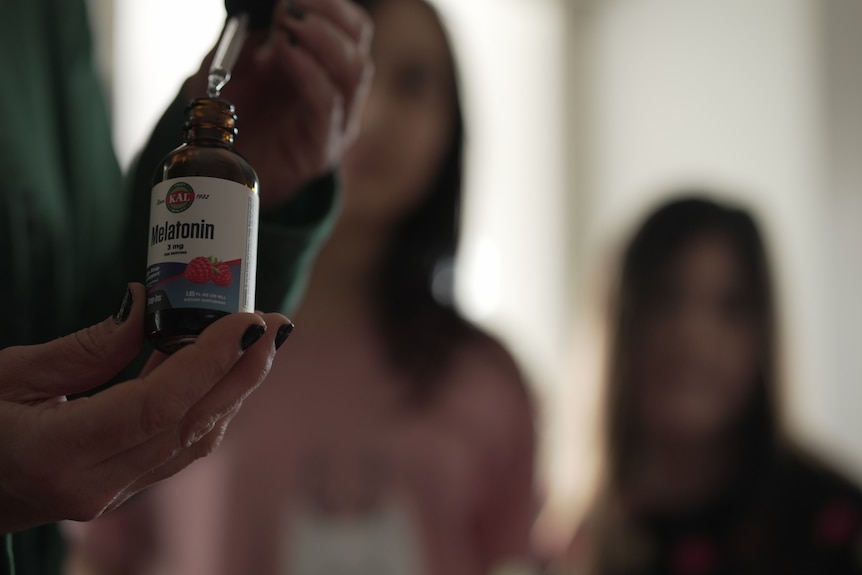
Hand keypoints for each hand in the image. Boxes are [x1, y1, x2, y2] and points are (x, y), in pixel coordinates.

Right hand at [0, 284, 292, 532]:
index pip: (157, 406)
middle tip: (276, 323)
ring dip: (235, 387)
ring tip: (261, 339)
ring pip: (195, 440)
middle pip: (193, 426)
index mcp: (57, 454)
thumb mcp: (10, 374)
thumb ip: (86, 347)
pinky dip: (209, 403)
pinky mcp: (123, 489)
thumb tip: (147, 303)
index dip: (210, 361)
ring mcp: (113, 495)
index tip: (248, 320)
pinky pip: (180, 446)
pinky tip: (222, 366)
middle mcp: (94, 485)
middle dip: (244, 371)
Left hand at [188, 0, 374, 212]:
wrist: (225, 176)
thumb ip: (243, 39)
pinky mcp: (324, 146)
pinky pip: (327, 101)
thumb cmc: (230, 120)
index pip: (348, 24)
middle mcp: (338, 89)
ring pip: (354, 68)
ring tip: (286, 23)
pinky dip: (308, 70)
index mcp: (322, 64)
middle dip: (328, 12)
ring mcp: (337, 119)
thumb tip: (256, 11)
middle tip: (289, 3)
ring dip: (321, 37)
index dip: (330, 2)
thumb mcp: (227, 66)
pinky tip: (284, 51)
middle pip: (359, 40)